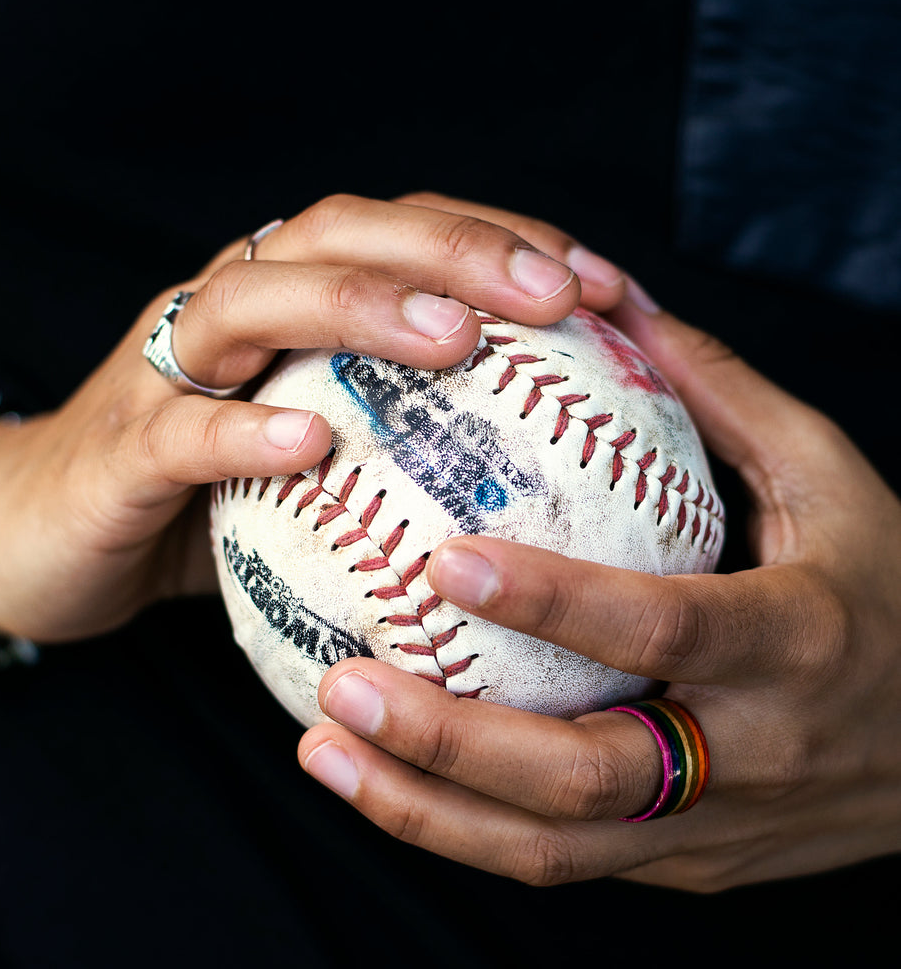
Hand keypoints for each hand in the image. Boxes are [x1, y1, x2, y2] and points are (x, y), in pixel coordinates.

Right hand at [0, 193, 633, 645]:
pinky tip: (310, 445)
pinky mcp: (113, 450)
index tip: (606, 287)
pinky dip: (241, 433)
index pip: (392, 236)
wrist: (19, 537)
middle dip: (449, 249)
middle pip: (329, 236)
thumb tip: (538, 485)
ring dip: (355, 306)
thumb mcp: (292, 467)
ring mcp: (158, 373)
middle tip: (559, 296)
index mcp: (273, 306)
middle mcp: (217, 313)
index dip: (497, 243)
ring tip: (453, 337)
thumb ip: (382, 451)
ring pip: (250, 302)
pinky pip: (179, 432)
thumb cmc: (179, 506)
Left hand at [297, 290, 900, 889]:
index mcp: (795, 642)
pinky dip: (455, 828)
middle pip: (583, 777)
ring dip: (422, 808)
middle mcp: (752, 754)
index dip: (553, 602)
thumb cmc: (892, 588)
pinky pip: (558, 860)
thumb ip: (715, 394)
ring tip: (318, 747)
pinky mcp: (686, 870)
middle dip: (448, 741)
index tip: (444, 558)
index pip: (662, 628)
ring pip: (552, 849)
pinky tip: (372, 776)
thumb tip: (604, 292)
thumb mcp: (831, 478)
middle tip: (339, 683)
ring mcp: (716, 831)